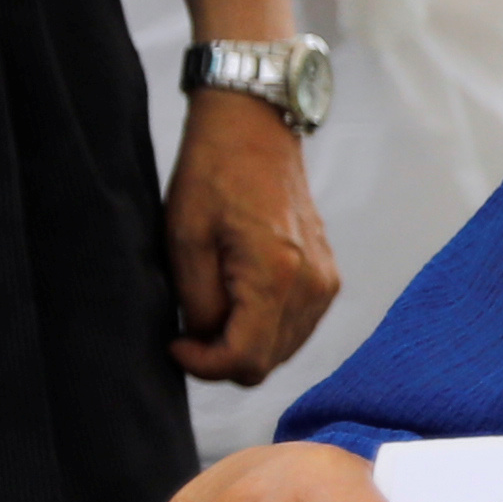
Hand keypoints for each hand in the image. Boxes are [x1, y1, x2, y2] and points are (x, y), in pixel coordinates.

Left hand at [163, 82, 331, 383]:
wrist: (255, 135)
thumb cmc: (213, 177)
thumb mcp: (184, 240)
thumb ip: (198, 301)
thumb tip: (206, 341)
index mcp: (276, 276)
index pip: (246, 360)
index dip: (204, 366)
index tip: (175, 344)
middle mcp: (313, 287)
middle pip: (267, 362)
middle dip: (222, 358)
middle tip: (186, 331)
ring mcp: (326, 285)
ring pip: (282, 350)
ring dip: (243, 344)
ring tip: (209, 312)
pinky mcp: (327, 279)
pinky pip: (295, 327)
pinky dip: (263, 328)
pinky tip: (236, 302)